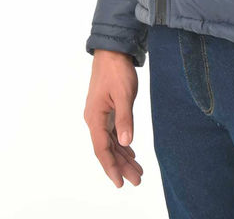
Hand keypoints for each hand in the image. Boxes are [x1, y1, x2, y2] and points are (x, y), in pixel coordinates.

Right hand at [83, 49, 143, 187]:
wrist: (112, 50)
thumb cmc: (117, 70)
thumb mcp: (123, 94)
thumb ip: (125, 118)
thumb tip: (125, 142)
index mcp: (95, 117)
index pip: (102, 149)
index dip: (111, 167)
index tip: (121, 182)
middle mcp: (95, 119)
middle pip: (107, 149)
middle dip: (122, 166)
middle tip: (138, 179)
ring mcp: (100, 115)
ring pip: (111, 142)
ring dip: (123, 156)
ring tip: (137, 170)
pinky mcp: (106, 109)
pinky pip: (113, 133)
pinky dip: (122, 143)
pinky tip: (130, 151)